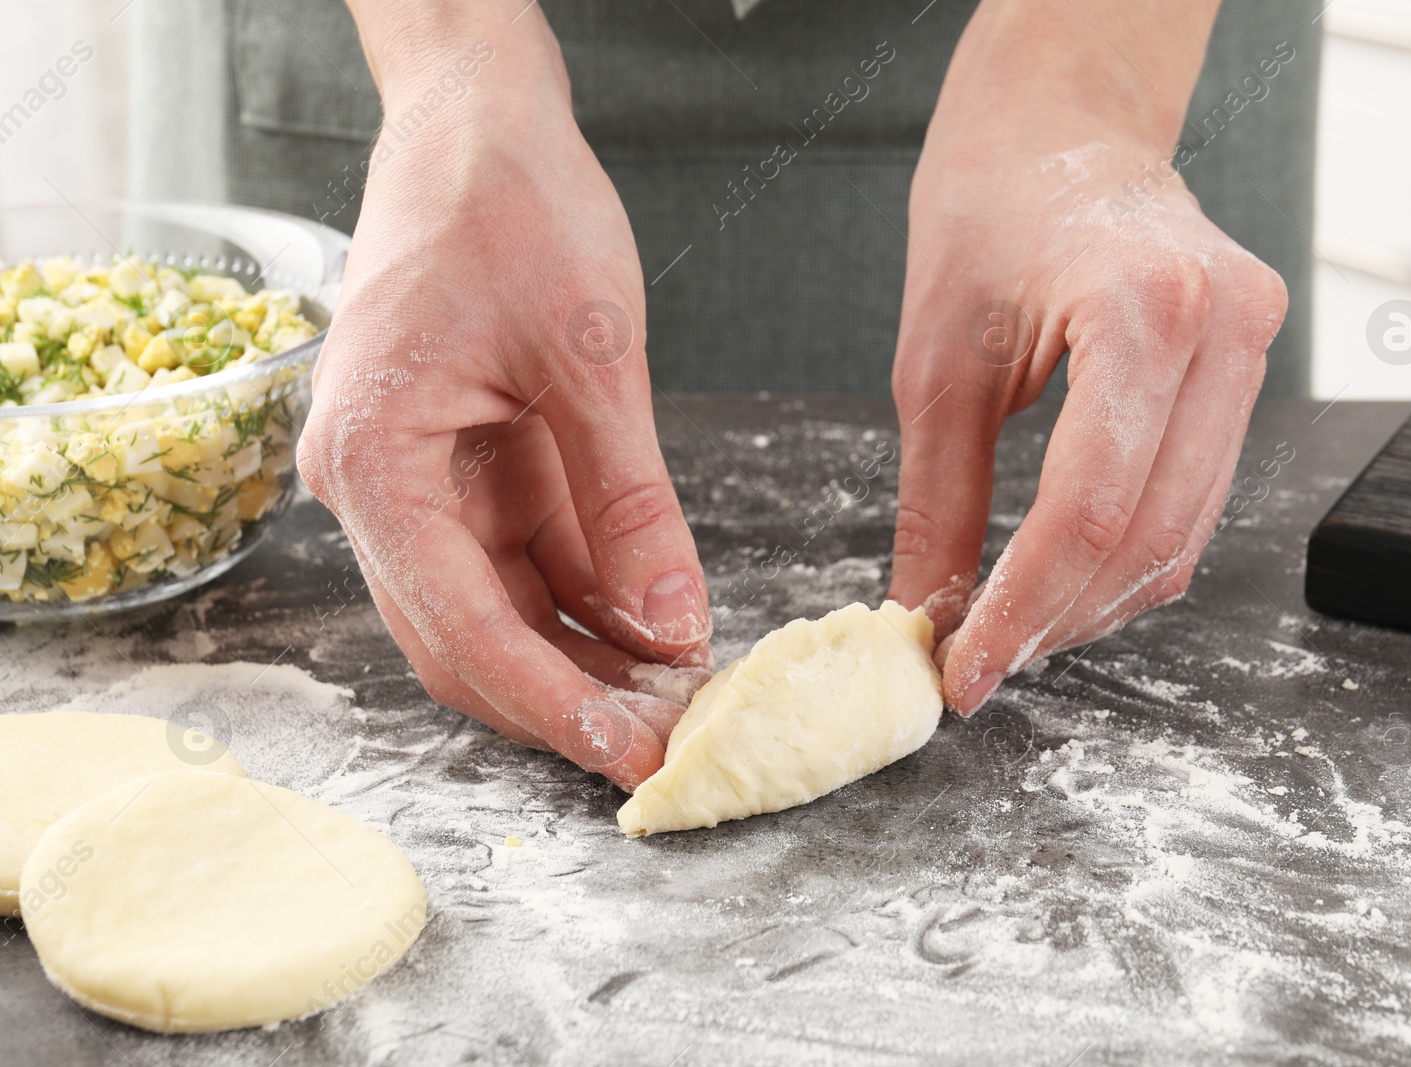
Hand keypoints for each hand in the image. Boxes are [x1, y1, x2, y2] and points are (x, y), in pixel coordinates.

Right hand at [298, 16, 711, 789]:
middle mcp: (376, 487)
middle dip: (564, 698)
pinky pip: (520, 563)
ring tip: (675, 698)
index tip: (633, 756)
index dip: (553, 702)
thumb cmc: (510, 204)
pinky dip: (585, 603)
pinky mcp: (463, 471)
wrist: (475, 123)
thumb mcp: (589, 354)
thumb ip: (629, 500)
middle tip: (666, 743)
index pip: (462, 624)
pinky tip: (653, 632)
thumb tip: (674, 624)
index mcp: (376, 457)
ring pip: (493, 613)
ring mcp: (416, 483)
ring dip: (579, 660)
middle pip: (463, 640)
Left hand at [888, 5, 1286, 714]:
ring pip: (1184, 536)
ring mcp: (1255, 346)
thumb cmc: (986, 210)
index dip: (1022, 610)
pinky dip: (1125, 558)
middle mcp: (1225, 327)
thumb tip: (928, 615)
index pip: (1090, 510)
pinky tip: (1061, 580)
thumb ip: (937, 503)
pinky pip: (1195, 501)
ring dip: (1092, 604)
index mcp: (1143, 306)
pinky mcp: (1251, 368)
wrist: (1058, 127)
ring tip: (1010, 632)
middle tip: (977, 665)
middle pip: (1148, 537)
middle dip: (1056, 622)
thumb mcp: (936, 364)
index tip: (964, 672)